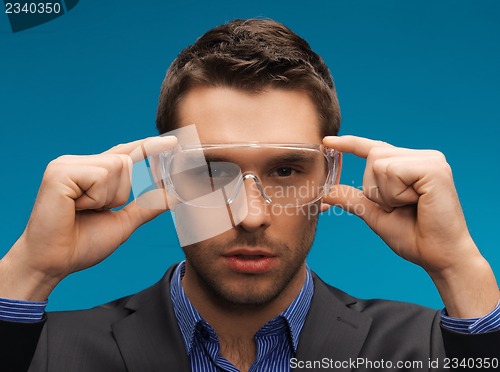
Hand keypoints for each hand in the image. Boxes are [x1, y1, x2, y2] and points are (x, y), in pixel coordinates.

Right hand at [0, 136, 175, 300]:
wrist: (54, 263)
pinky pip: (101, 176)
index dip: (148, 147)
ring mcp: (67, 164)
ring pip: (117, 166)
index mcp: (91, 172)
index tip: (172, 142)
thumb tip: (175, 196)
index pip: (125, 153)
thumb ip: (147, 205)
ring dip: (108, 197)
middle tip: (94, 211)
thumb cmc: (82, 244)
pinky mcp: (60, 172)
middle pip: (126, 161)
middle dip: (121, 193)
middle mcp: (78, 163)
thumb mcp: (124, 222)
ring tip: (84, 210)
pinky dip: (96, 198)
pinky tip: (75, 207)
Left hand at [322, 135, 498, 316]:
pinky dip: (395, 194)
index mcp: (410, 164)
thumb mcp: (374, 214)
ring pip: (379, 163)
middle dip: (374, 189)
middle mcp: (422, 157)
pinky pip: (392, 172)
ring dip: (385, 193)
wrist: (437, 257)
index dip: (350, 144)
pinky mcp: (434, 168)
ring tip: (409, 206)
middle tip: (399, 207)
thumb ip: (353, 198)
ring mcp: (431, 160)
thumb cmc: (412, 236)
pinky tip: (416, 203)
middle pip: (372, 156)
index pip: (374, 148)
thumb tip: (325, 192)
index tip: (327, 141)